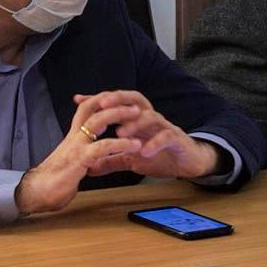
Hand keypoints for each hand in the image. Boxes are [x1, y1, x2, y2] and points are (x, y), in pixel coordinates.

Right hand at [15, 94, 146, 215]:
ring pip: (96, 121)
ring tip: (138, 115)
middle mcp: (73, 138)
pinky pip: (102, 146)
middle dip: (112, 102)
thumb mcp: (72, 164)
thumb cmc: (54, 181)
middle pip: (91, 109)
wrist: (36, 193)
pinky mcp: (80, 159)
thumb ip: (83, 157)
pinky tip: (135, 144)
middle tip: (133, 103)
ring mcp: (76, 146)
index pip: (85, 111)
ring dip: (118, 114)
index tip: (118, 99)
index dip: (100, 102)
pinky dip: (121, 143)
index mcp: (73, 138)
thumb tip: (92, 160)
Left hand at [76, 91, 223, 180]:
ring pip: (150, 116)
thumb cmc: (159, 155)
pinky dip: (154, 143)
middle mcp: (151, 118)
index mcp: (138, 119)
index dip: (100, 99)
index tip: (79, 99)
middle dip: (118, 99)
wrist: (188, 163)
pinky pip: (166, 136)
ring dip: (135, 123)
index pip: (119, 103)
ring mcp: (164, 127)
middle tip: (102, 105)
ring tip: (121, 133)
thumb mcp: (131, 159)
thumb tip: (89, 167)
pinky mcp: (176, 139)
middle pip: (135, 100)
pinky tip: (144, 152)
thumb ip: (111, 160)